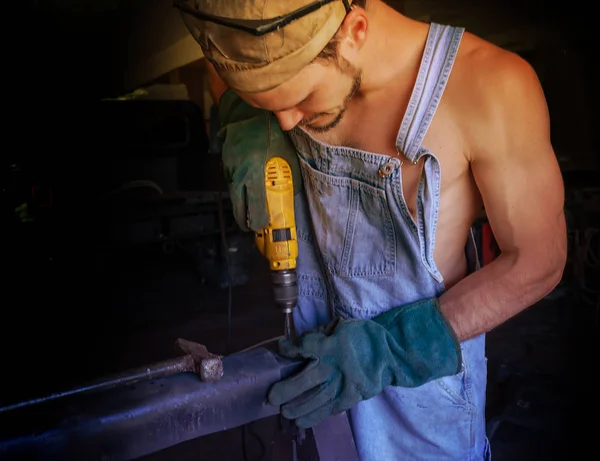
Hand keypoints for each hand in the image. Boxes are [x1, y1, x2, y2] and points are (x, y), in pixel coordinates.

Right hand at [217, 90, 301, 231]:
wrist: (246, 112)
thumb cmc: (271, 132)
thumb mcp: (287, 155)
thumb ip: (290, 177)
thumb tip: (293, 193)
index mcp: (255, 174)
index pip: (254, 208)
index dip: (258, 222)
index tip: (263, 228)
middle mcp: (239, 175)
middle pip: (239, 208)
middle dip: (247, 220)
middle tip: (255, 226)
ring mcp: (230, 169)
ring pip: (234, 196)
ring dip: (243, 204)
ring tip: (253, 210)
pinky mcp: (225, 164)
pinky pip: (232, 182)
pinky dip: (239, 188)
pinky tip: (248, 187)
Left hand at [268, 298, 461, 427]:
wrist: (391, 354)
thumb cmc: (364, 336)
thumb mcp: (340, 326)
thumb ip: (319, 334)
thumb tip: (299, 343)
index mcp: (331, 345)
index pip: (303, 347)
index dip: (289, 349)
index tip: (282, 349)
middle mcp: (334, 367)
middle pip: (303, 382)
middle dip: (285, 391)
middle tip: (271, 398)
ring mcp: (342, 385)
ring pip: (314, 401)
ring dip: (296, 408)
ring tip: (284, 412)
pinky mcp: (351, 398)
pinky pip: (329, 409)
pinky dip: (315, 416)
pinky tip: (302, 420)